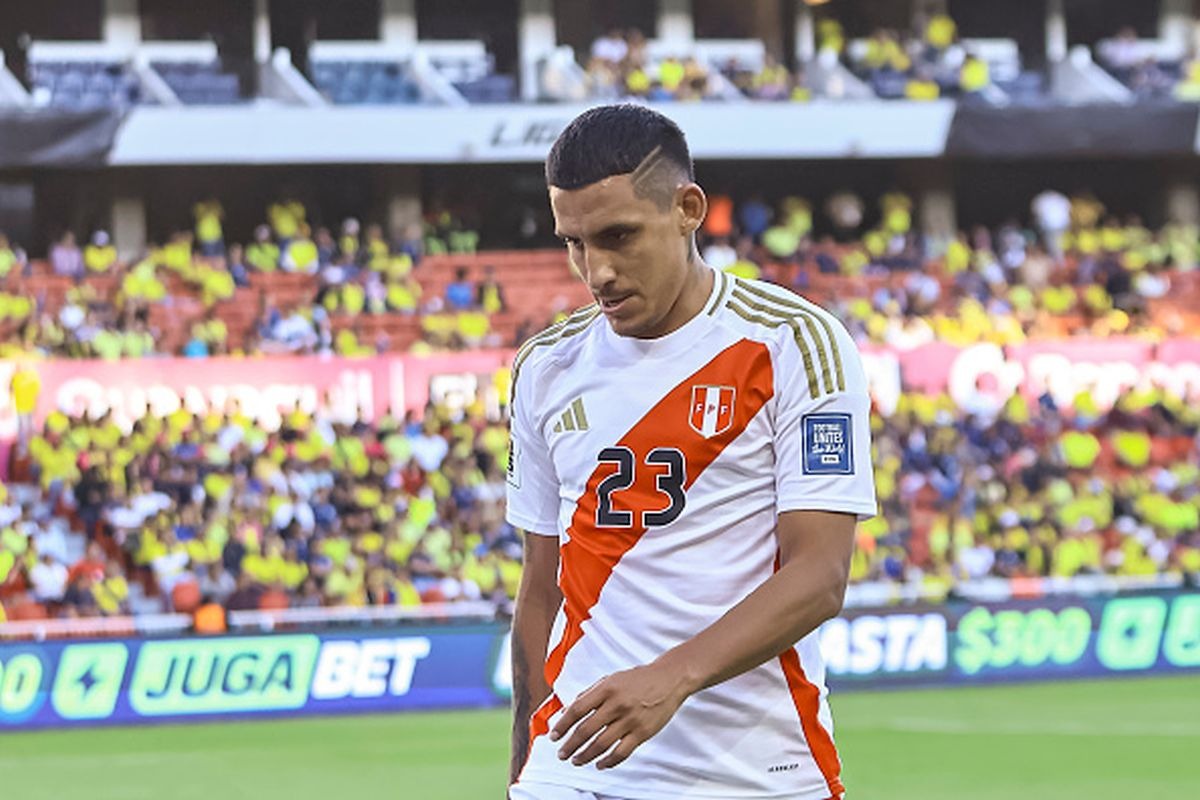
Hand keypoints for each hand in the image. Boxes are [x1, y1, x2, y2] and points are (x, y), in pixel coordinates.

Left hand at [549, 661, 691, 769]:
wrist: (668, 679)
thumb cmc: (638, 679)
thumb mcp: (610, 679)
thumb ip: (588, 694)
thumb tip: (566, 711)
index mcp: (606, 688)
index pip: (577, 710)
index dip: (562, 725)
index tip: (554, 736)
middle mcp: (617, 704)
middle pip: (586, 730)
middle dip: (570, 745)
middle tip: (562, 753)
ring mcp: (630, 719)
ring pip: (601, 744)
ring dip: (585, 756)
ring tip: (577, 760)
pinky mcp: (642, 732)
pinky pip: (621, 752)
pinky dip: (608, 762)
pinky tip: (600, 764)